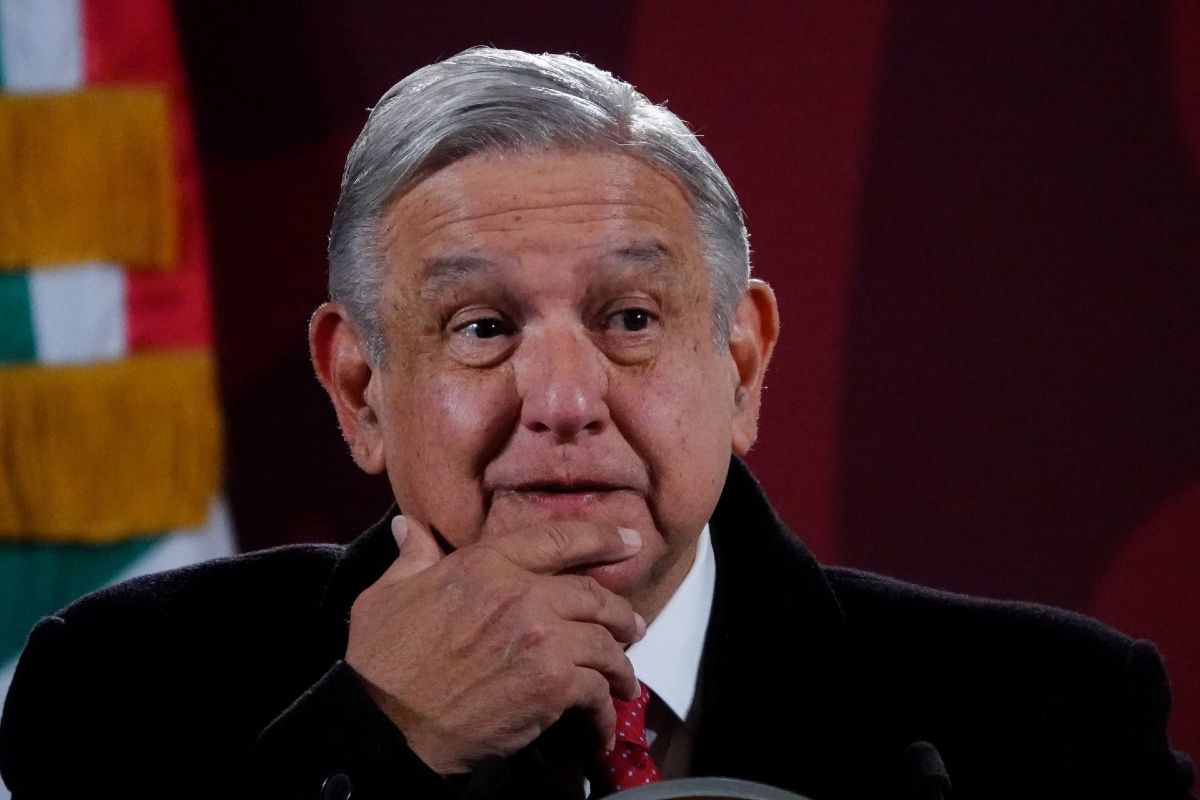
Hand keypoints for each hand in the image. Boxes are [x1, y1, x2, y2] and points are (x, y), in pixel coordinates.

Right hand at [345, 515, 646, 773]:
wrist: (385, 724)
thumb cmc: (381, 661)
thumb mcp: (386, 595)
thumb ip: (412, 557)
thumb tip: (410, 525)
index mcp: (485, 564)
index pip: (558, 539)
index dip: (602, 539)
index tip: (630, 543)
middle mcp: (521, 592)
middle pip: (593, 594)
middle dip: (621, 612)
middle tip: (633, 625)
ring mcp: (542, 638)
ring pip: (605, 643)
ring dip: (620, 664)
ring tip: (624, 678)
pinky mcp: (552, 684)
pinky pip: (598, 692)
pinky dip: (606, 712)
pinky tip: (603, 726)